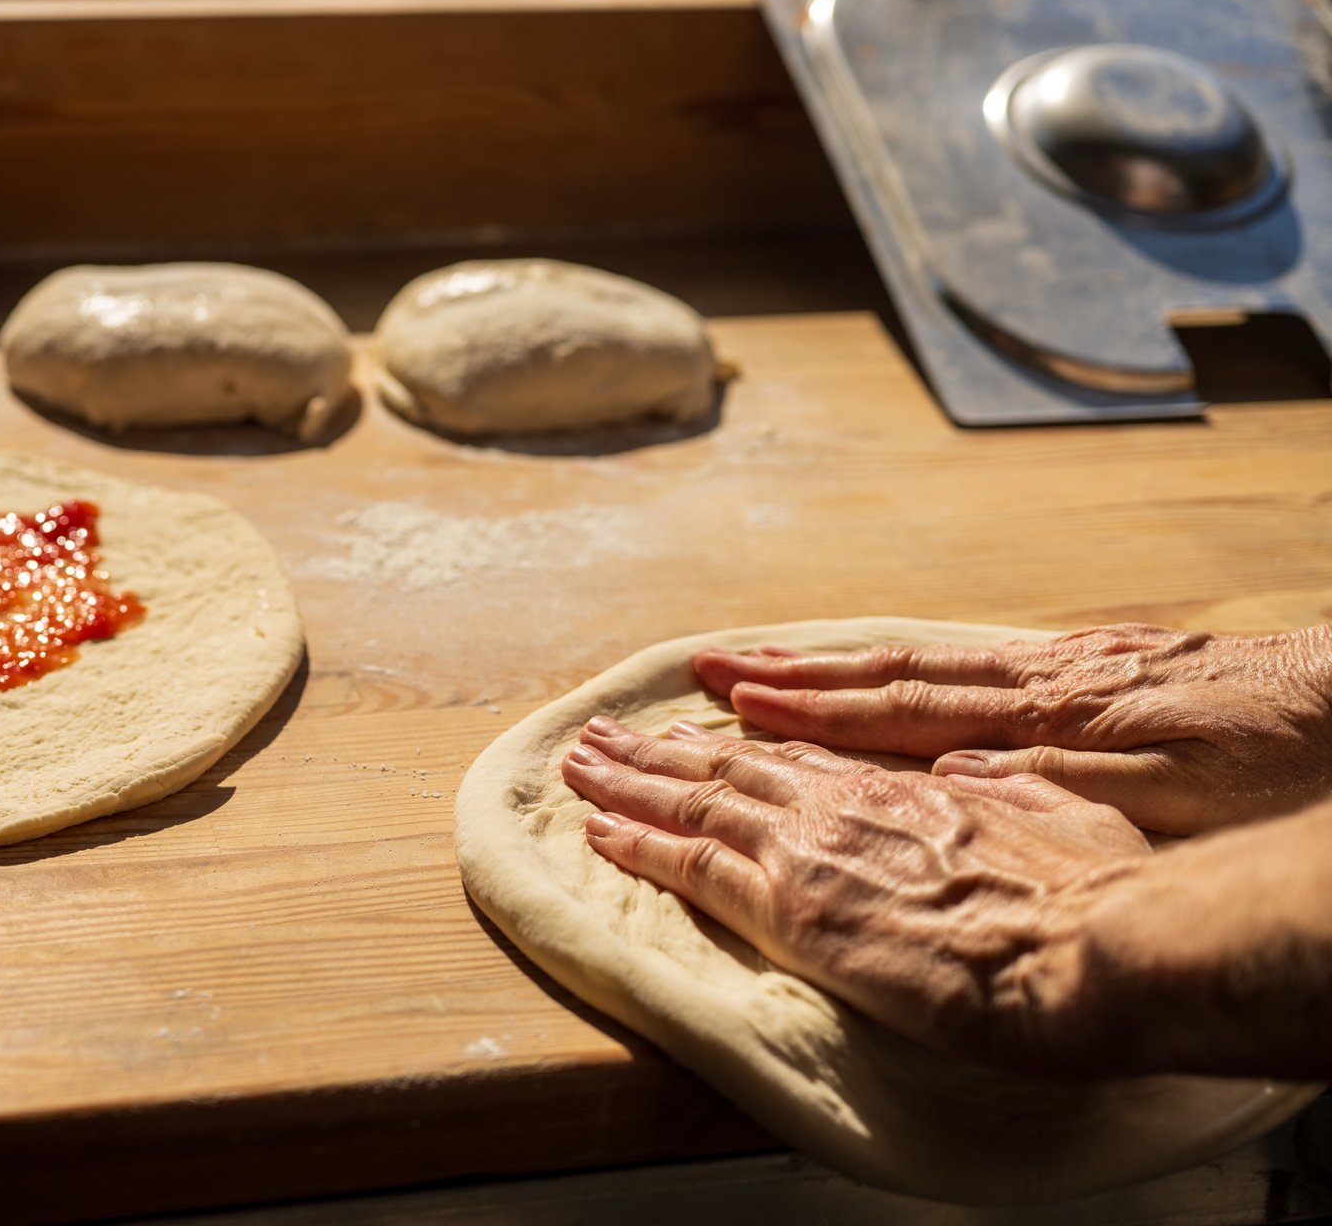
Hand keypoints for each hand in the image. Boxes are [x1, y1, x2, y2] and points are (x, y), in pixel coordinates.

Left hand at [563, 717, 1148, 1071]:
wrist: (1090, 947)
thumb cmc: (1100, 900)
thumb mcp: (1077, 823)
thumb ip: (1026, 799)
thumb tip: (991, 782)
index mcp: (915, 789)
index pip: (809, 761)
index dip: (749, 744)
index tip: (707, 728)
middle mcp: (850, 805)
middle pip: (734, 766)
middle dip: (662, 751)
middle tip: (605, 733)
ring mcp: (813, 849)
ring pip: (696, 801)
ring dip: (628, 781)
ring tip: (576, 763)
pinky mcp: (790, 907)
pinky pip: (692, 865)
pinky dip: (638, 842)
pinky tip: (595, 831)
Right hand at [692, 625, 1331, 834]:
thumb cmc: (1286, 770)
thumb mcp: (1176, 796)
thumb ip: (1059, 779)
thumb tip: (948, 771)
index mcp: (1053, 712)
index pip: (905, 708)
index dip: (812, 708)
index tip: (732, 701)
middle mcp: (1048, 677)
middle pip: (900, 670)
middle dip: (798, 672)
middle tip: (712, 666)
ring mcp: (1076, 666)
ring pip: (934, 659)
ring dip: (843, 663)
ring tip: (771, 660)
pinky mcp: (1112, 666)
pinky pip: (981, 660)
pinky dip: (912, 664)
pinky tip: (894, 667)